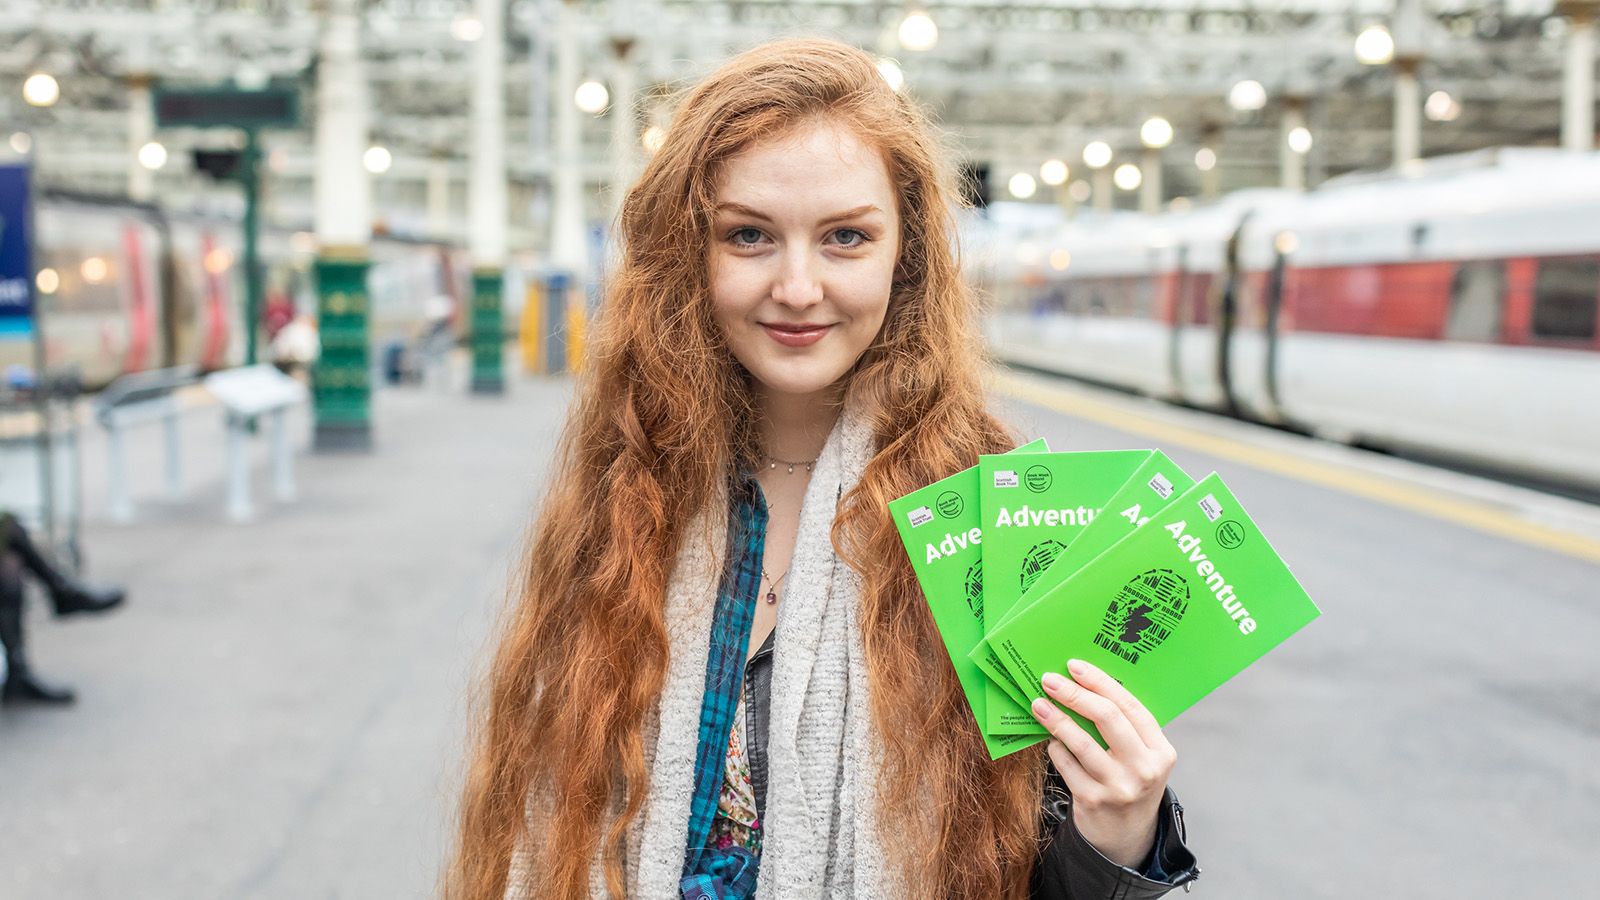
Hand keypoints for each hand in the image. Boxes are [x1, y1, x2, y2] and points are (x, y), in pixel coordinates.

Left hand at [1030, 658, 1175, 868]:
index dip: (1100, 682)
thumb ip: (1123, 727)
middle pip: (1107, 718)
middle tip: (1050, 680)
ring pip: (1080, 741)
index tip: (1074, 666)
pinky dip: (1055, 747)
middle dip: (1074, 694)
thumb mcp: (1141, 756)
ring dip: (1055, 718)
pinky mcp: (1092, 801)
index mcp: (1161, 751)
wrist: (1126, 835)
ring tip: (1038, 704)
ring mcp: (1118, 787)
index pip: (1130, 706)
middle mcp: (1144, 768)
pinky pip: (1065, 764)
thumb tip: (1083, 684)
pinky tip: (1050, 739)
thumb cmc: (1130, 781)